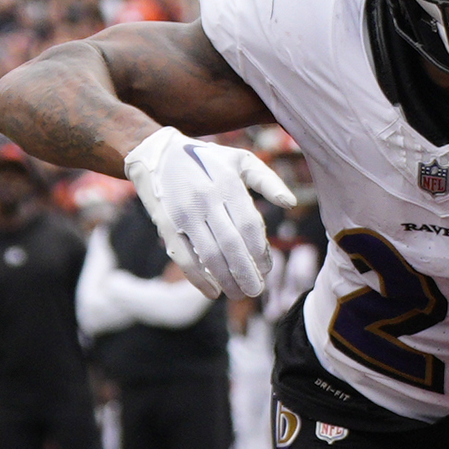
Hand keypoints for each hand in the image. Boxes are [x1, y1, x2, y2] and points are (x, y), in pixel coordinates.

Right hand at [121, 126, 286, 298]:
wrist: (157, 153)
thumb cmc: (208, 160)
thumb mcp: (241, 160)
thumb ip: (268, 180)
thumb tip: (290, 203)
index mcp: (228, 184)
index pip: (249, 226)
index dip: (260, 252)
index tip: (267, 268)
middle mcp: (205, 200)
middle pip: (231, 245)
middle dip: (246, 273)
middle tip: (256, 290)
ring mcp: (183, 213)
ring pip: (209, 255)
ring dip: (226, 280)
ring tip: (238, 294)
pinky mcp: (166, 225)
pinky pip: (183, 257)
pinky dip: (198, 279)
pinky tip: (212, 292)